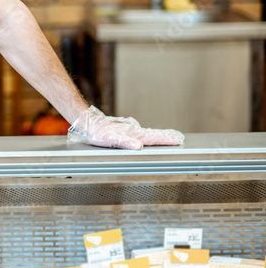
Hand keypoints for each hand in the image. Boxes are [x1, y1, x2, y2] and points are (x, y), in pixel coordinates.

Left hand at [68, 105, 184, 149]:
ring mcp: (129, 127)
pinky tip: (146, 134)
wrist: (88, 122)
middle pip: (154, 133)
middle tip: (180, 137)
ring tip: (169, 136)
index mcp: (133, 133)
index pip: (153, 137)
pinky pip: (139, 131)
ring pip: (148, 132)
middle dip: (167, 136)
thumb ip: (125, 142)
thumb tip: (138, 146)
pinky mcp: (124, 127)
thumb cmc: (98, 132)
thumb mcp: (110, 139)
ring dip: (159, 134)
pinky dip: (147, 133)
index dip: (166, 139)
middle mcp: (133, 129)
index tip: (179, 139)